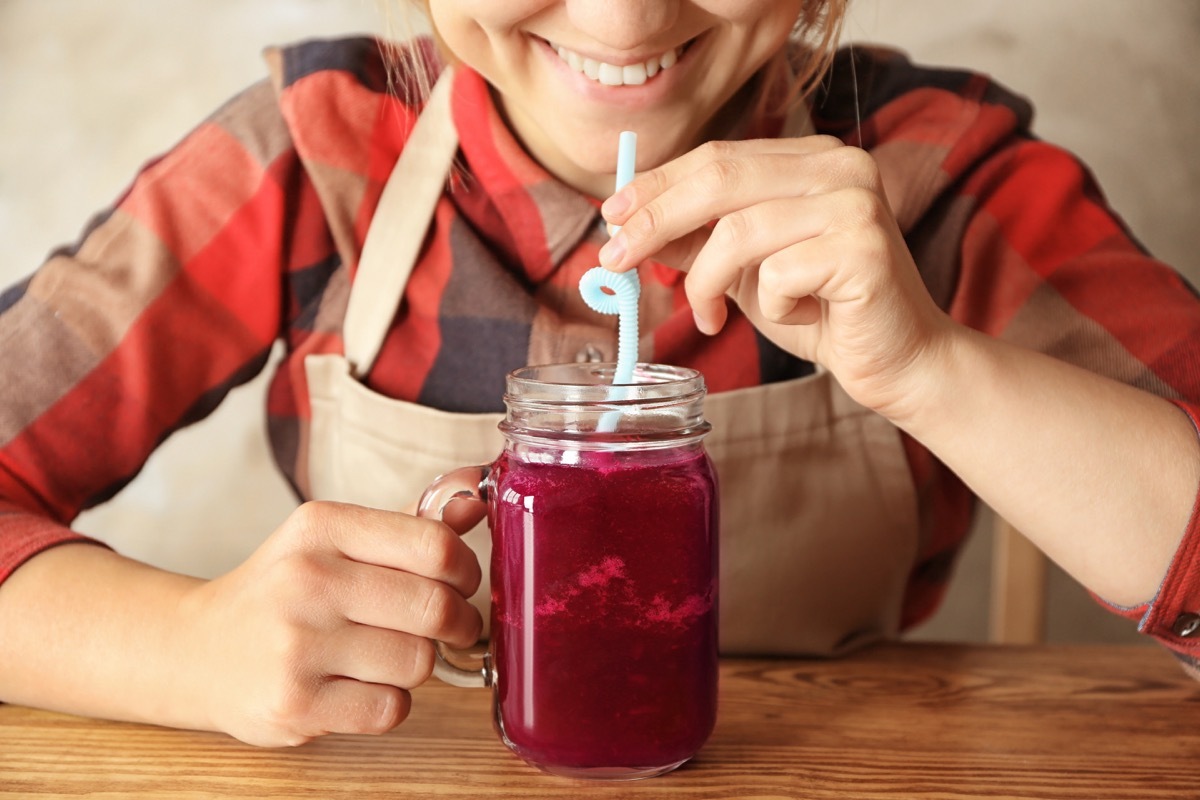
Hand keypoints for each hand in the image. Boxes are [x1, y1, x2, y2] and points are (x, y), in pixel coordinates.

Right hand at [179, 501, 483, 746]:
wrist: (197, 650)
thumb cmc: (284, 590)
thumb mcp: (337, 539)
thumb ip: (411, 521)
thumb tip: (476, 494)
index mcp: (323, 526)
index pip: (436, 545)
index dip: (466, 571)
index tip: (461, 583)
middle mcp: (306, 580)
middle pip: (435, 608)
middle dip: (457, 623)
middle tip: (448, 627)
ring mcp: (296, 646)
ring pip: (418, 662)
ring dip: (418, 665)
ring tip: (386, 655)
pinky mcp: (293, 705)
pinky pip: (390, 709)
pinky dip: (390, 703)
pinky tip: (361, 686)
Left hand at [598, 136, 952, 419]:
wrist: (897, 361)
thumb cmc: (822, 313)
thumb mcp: (746, 270)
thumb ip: (698, 239)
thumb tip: (626, 221)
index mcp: (812, 158)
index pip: (717, 157)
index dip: (657, 185)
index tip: (611, 215)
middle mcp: (840, 166)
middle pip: (719, 178)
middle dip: (655, 220)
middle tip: (614, 259)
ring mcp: (856, 202)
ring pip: (738, 231)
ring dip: (708, 282)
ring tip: (711, 316)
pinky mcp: (864, 247)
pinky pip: (777, 272)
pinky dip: (770, 305)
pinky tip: (793, 316)